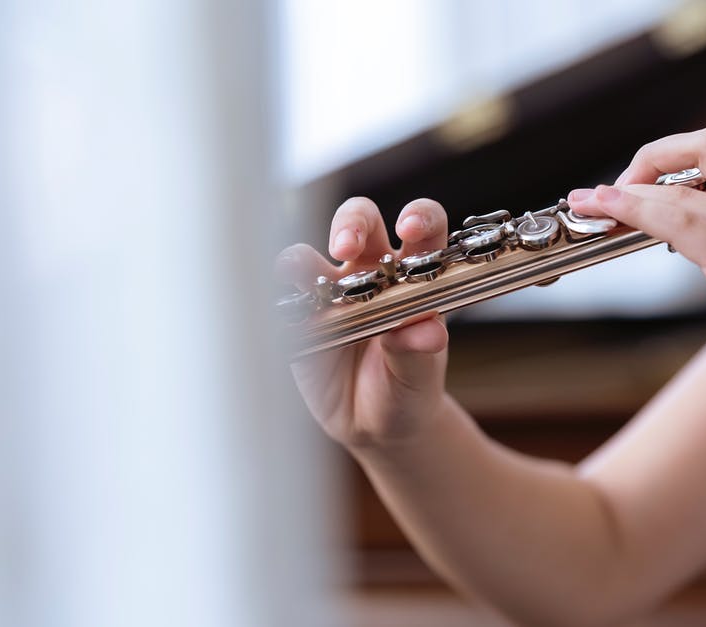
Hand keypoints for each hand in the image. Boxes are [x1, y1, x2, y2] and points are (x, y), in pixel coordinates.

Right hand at [276, 198, 452, 448]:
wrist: (374, 426)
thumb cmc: (406, 390)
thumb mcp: (419, 377)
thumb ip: (420, 351)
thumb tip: (427, 332)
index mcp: (413, 276)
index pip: (423, 228)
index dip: (418, 217)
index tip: (408, 228)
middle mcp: (371, 272)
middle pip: (360, 221)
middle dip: (351, 223)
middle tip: (345, 246)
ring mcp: (330, 292)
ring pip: (308, 255)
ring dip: (300, 259)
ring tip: (297, 274)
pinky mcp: (299, 319)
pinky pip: (282, 301)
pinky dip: (278, 302)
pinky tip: (281, 315)